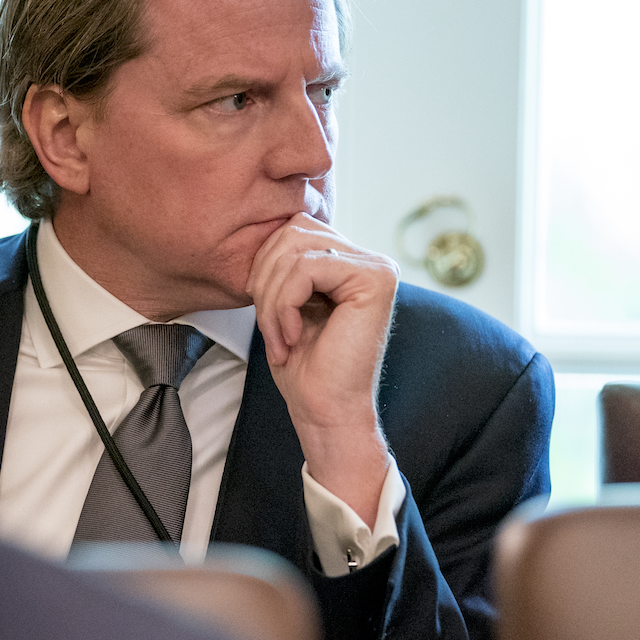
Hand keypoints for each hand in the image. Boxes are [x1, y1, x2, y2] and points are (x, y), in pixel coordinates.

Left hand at [247, 214, 397, 525]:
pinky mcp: (375, 279)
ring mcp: (376, 266)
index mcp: (348, 261)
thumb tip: (266, 228)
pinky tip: (293, 337)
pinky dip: (284, 305)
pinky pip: (307, 268)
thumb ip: (283, 263)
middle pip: (292, 231)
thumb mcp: (284, 303)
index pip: (292, 230)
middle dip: (264, 280)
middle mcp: (368, 258)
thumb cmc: (304, 366)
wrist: (325, 412)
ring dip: (272, 297)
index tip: (264, 314)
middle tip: (270, 328)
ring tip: (280, 336)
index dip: (264, 267)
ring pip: (295, 249)